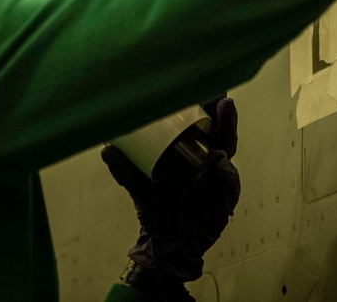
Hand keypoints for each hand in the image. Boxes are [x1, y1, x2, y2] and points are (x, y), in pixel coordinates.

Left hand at [101, 97, 240, 281]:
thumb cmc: (157, 213)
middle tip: (221, 96)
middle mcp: (208, 164)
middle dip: (223, 114)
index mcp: (190, 157)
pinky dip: (225, 170)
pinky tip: (220, 161)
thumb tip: (107, 149)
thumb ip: (125, 170)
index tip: (202, 92)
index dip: (203, 112)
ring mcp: (219, 179)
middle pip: (219, 134)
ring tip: (226, 110)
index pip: (200, 130)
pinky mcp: (227, 196)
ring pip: (228, 149)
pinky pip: (229, 179)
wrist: (167, 244)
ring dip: (229, 129)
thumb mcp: (140, 188)